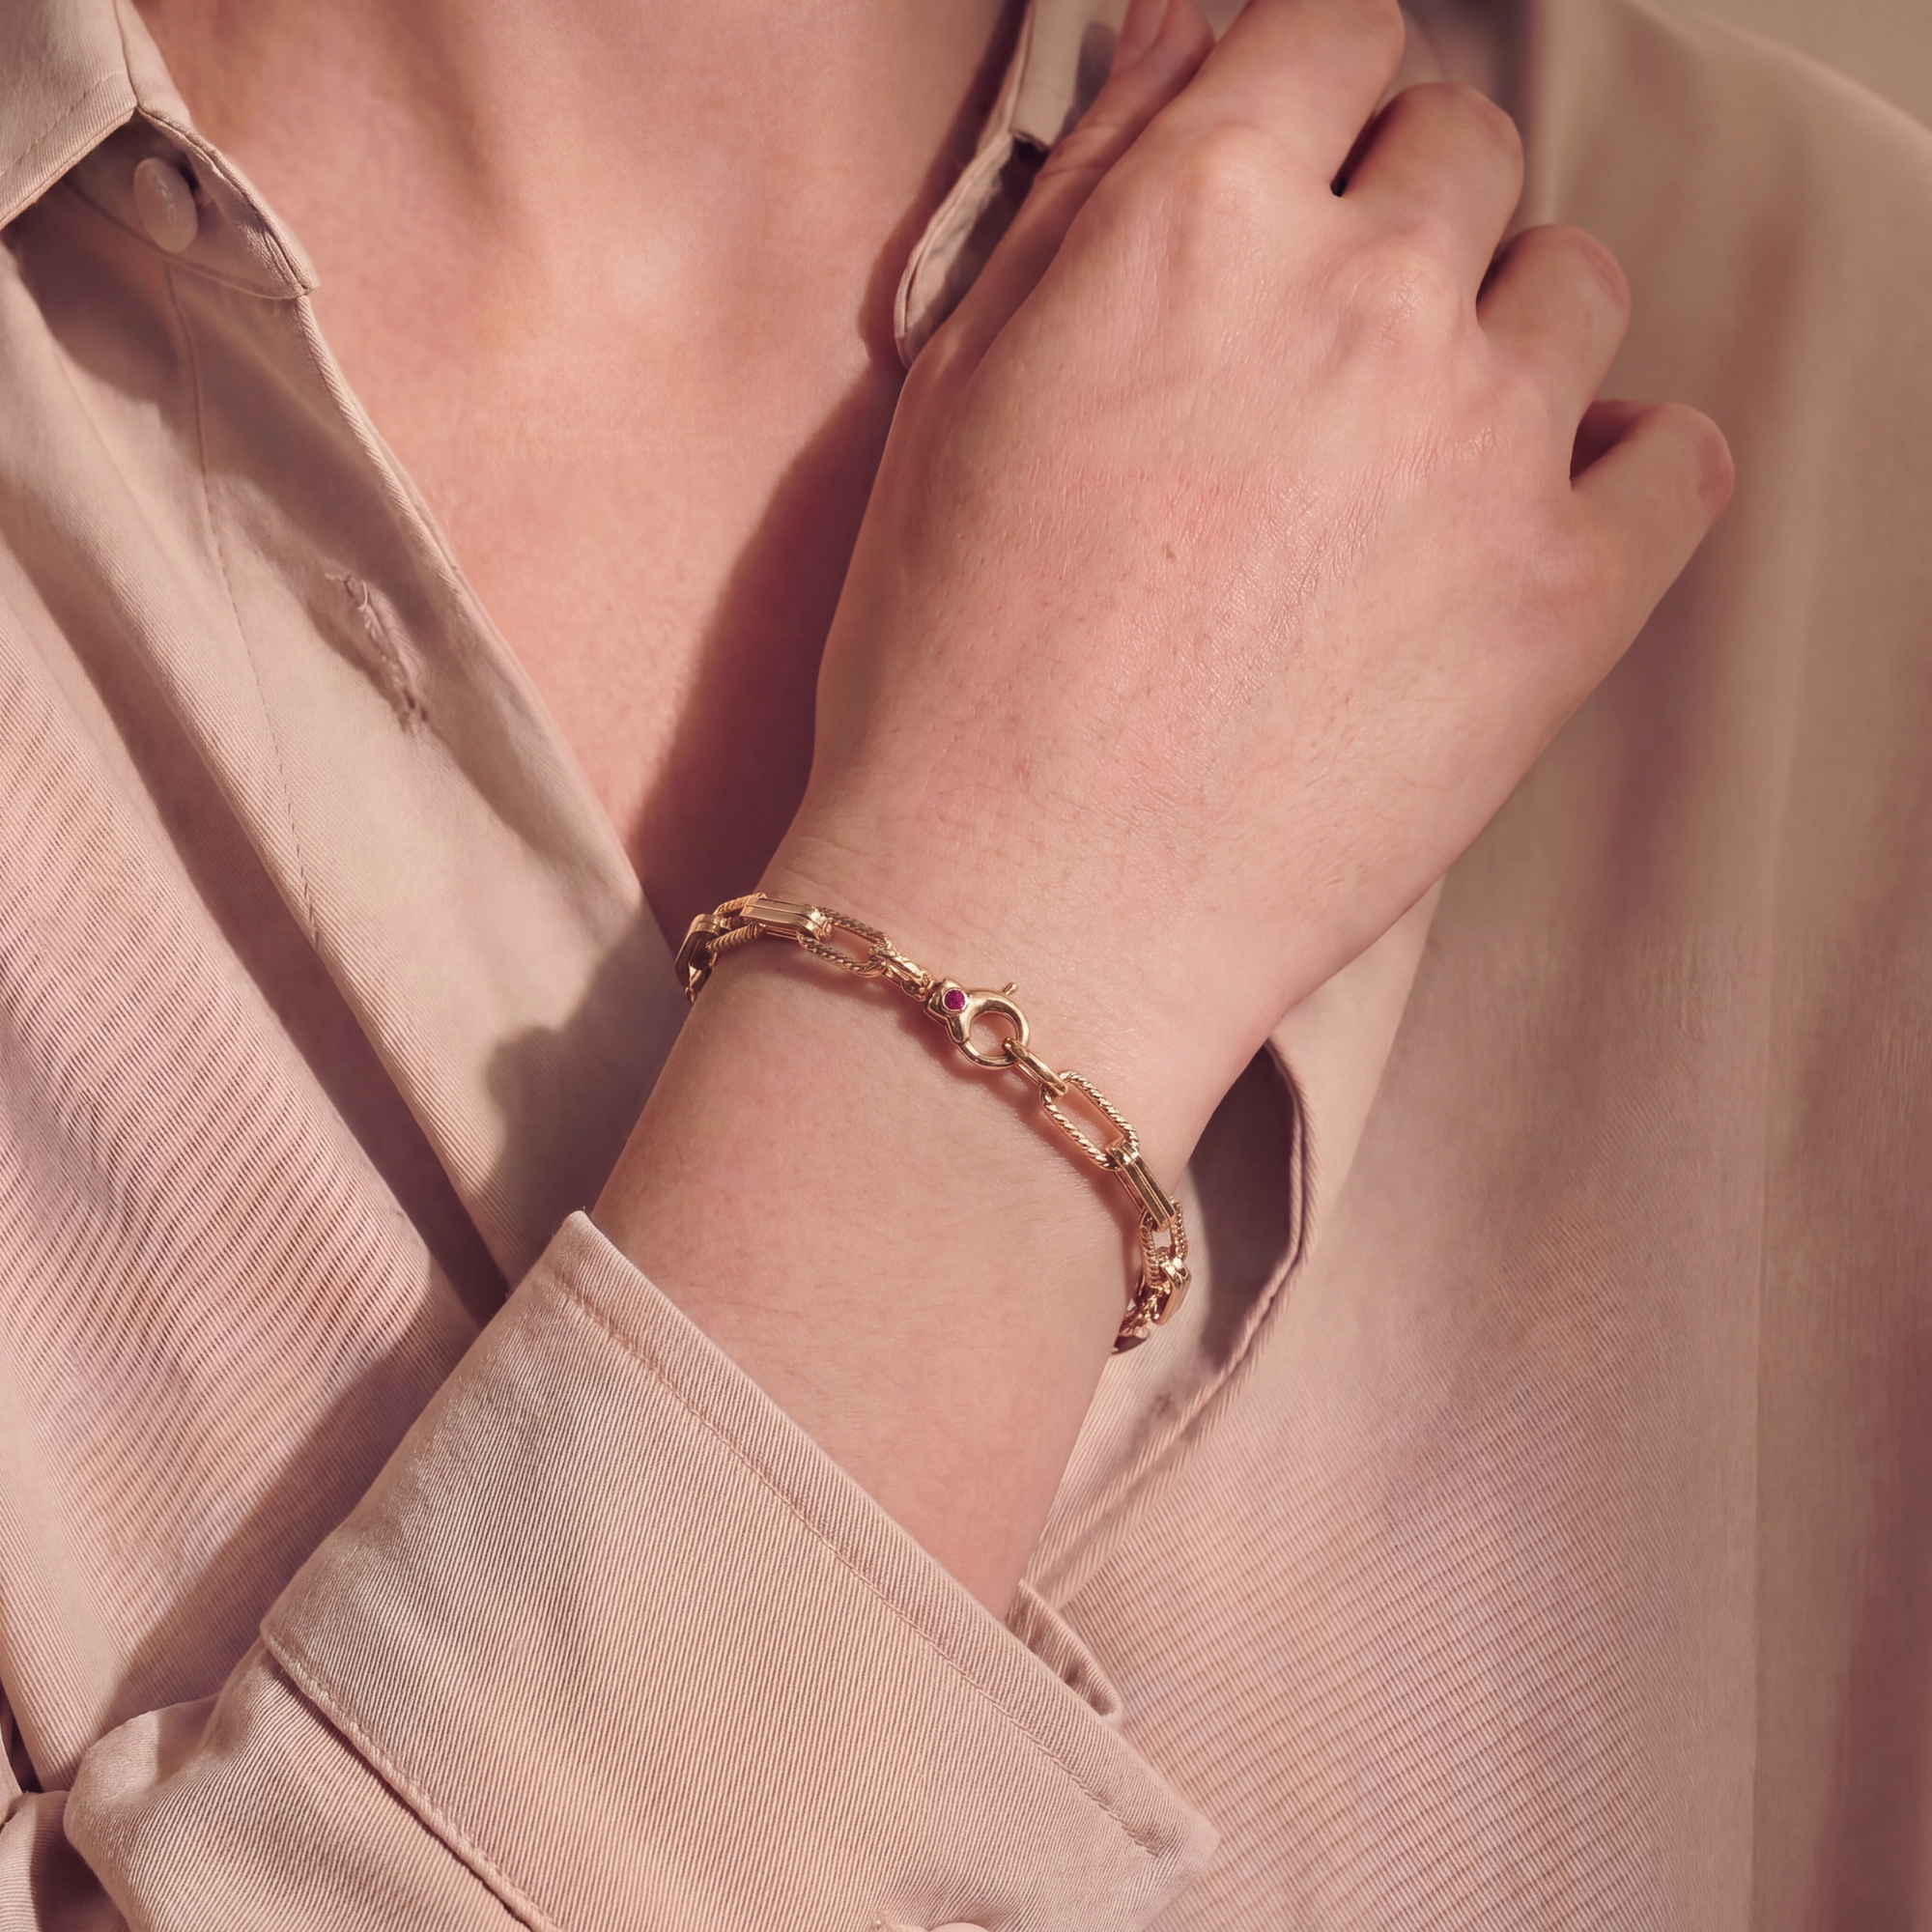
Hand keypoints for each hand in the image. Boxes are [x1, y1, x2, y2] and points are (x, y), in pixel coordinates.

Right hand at [774, 0, 1731, 1165]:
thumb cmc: (947, 666)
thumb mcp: (961, 394)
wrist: (1023, 910)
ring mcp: (1487, 448)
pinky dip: (1623, 466)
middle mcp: (1372, 297)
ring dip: (1503, 329)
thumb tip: (1188, 38)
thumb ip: (1089, 191)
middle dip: (1403, 212)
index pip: (1333, 34)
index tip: (1300, 164)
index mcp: (1205, 220)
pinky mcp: (1565, 602)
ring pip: (1573, 287)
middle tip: (1328, 343)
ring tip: (1409, 452)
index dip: (1313, 91)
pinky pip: (1676, 460)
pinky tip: (1537, 514)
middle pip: (1466, 152)